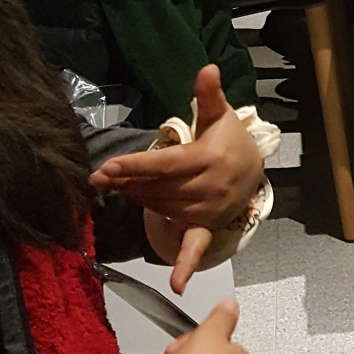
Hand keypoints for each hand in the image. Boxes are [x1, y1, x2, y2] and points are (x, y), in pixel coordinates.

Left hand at [90, 67, 263, 290]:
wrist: (252, 170)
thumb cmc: (228, 139)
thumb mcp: (219, 114)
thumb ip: (209, 94)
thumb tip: (207, 67)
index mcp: (209, 159)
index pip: (164, 165)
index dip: (133, 168)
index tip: (104, 170)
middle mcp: (208, 188)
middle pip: (158, 189)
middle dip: (128, 182)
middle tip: (102, 177)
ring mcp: (208, 210)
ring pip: (162, 208)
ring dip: (139, 199)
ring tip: (121, 187)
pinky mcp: (207, 227)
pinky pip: (196, 247)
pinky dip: (187, 265)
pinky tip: (177, 285)